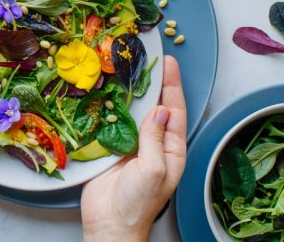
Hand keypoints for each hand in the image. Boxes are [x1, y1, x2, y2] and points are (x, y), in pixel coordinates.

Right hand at [81, 55, 186, 241]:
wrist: (110, 225)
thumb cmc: (138, 204)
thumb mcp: (154, 169)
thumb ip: (155, 138)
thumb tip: (160, 109)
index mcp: (172, 150)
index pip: (175, 110)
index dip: (171, 85)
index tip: (167, 62)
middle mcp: (154, 144)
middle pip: (156, 106)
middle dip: (153, 83)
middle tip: (147, 57)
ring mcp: (133, 146)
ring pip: (134, 112)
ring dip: (132, 92)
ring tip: (127, 68)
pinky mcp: (112, 149)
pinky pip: (114, 123)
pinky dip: (112, 107)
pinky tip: (108, 93)